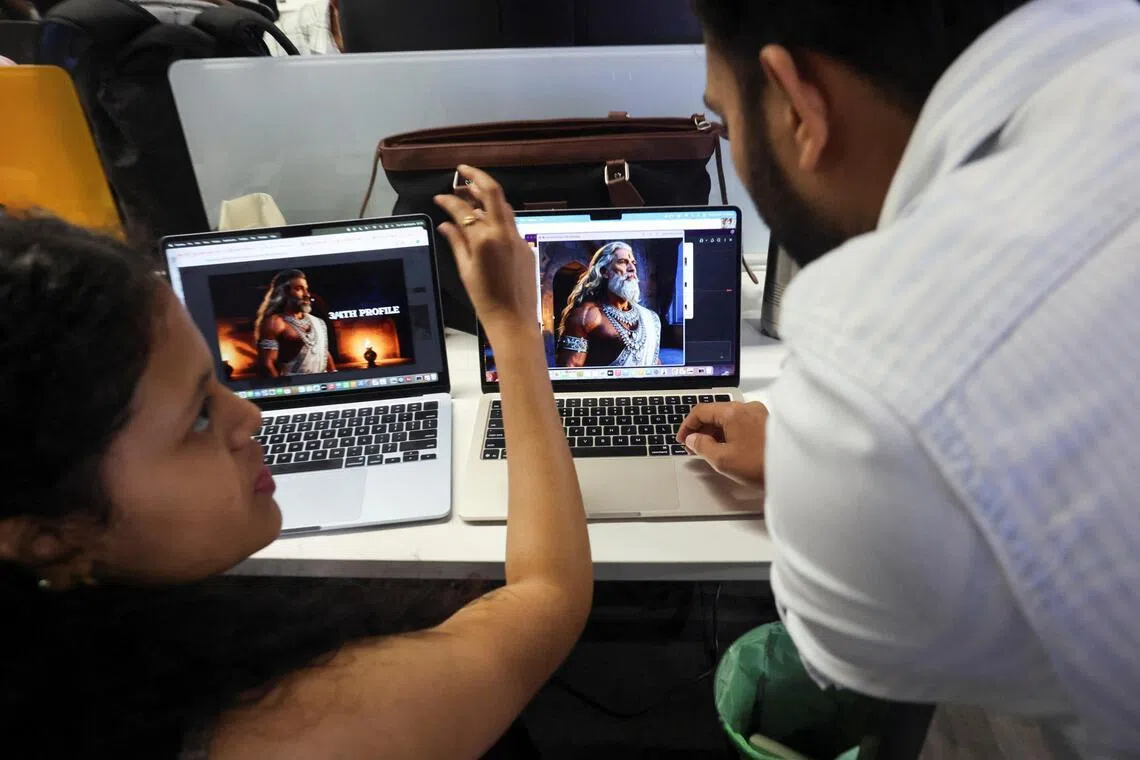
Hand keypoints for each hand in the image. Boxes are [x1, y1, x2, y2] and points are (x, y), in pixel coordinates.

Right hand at [434, 166, 537, 337]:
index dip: (448, 200)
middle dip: (476, 177)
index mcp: (485, 239)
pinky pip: (510, 224)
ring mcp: (518, 239)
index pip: (463, 209)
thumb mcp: (465, 269)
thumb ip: (456, 242)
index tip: (439, 197)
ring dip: (487, 195)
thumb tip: (445, 224)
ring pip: (504, 206)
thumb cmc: (486, 300)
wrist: (513, 320)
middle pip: (492, 192)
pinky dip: (497, 216)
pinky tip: (486, 221)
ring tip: (471, 193)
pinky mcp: (526, 247)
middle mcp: (504, 233)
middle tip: (462, 171)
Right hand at [676, 402, 768, 487]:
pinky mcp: (767, 423)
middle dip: (701, 429)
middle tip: (693, 448)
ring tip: (710, 451)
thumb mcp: (722, 460)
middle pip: (715, 413)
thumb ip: (702, 447)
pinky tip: (728, 448)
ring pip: (729, 418)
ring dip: (716, 432)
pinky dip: (730, 433)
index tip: (682, 440)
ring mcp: (759, 414)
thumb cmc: (760, 465)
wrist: (794, 473)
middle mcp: (747, 407)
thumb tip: (693, 439)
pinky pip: (741, 423)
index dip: (687, 426)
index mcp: (733, 412)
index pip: (701, 410)